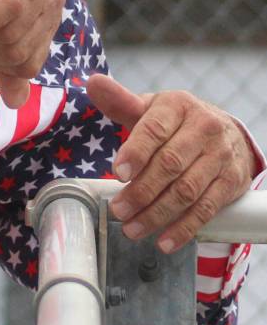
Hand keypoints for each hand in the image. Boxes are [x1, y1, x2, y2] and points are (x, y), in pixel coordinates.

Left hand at [87, 73, 256, 252]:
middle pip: (170, 164)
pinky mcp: (232, 181)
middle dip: (141, 191)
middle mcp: (204, 128)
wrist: (225, 132)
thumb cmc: (175, 122)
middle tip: (118, 210)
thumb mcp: (150, 108)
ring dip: (157, 214)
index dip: (136, 153)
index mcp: (178, 106)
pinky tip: (164, 241)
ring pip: (187, 190)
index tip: (117, 173)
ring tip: (132, 229)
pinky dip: (184, 228)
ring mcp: (221, 156)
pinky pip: (207, 208)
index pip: (154, 129)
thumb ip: (121, 102)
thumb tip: (93, 84)